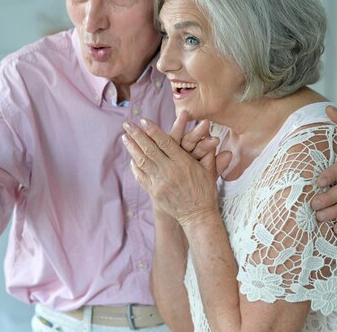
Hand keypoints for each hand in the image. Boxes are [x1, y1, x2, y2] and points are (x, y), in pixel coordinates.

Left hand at [122, 111, 225, 225]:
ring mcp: (160, 182)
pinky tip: (131, 157)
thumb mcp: (209, 170)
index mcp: (183, 163)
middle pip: (149, 149)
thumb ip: (207, 151)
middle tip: (127, 124)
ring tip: (124, 137)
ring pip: (142, 161)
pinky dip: (135, 166)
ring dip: (132, 148)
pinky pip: (141, 176)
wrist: (197, 215)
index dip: (153, 130)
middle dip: (137, 135)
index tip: (143, 120)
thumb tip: (212, 134)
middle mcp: (169, 171)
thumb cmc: (205, 191)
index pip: (165, 143)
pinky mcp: (154, 192)